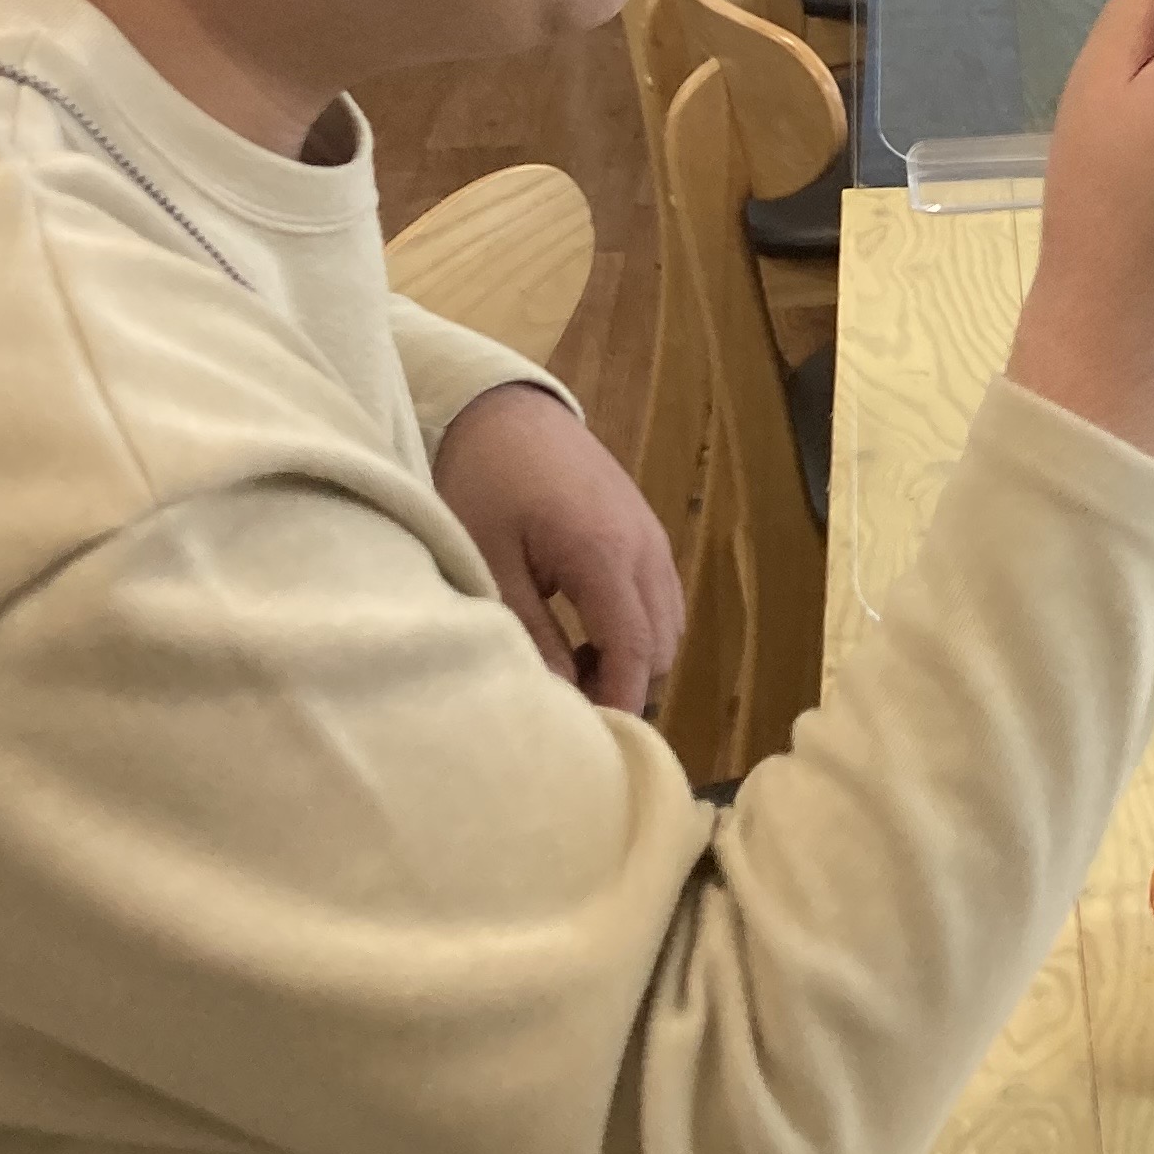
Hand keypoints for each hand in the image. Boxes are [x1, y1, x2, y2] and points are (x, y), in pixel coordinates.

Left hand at [435, 383, 684, 715]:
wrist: (506, 410)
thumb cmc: (485, 484)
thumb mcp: (490, 562)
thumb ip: (529, 632)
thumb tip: (560, 699)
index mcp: (604, 555)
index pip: (633, 654)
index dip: (618, 705)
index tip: (588, 743)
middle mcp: (644, 549)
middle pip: (661, 646)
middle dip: (626, 685)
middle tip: (570, 704)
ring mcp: (652, 536)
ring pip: (669, 624)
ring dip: (633, 656)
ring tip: (576, 667)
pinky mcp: (646, 529)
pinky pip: (661, 596)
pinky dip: (637, 626)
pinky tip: (587, 630)